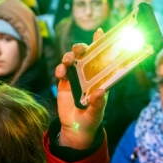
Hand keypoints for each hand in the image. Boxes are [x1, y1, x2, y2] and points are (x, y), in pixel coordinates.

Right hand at [54, 30, 107, 149]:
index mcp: (100, 78)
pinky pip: (61, 70)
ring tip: (68, 61)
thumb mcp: (96, 113)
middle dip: (81, 47)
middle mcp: (88, 75)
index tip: (100, 32)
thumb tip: (100, 91)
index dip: (101, 44)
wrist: (74, 130)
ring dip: (69, 56)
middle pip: (85, 55)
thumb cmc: (90, 120)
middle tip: (79, 49)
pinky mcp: (64, 83)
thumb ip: (98, 103)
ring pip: (72, 60)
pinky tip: (61, 74)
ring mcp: (75, 78)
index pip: (102, 58)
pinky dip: (60, 69)